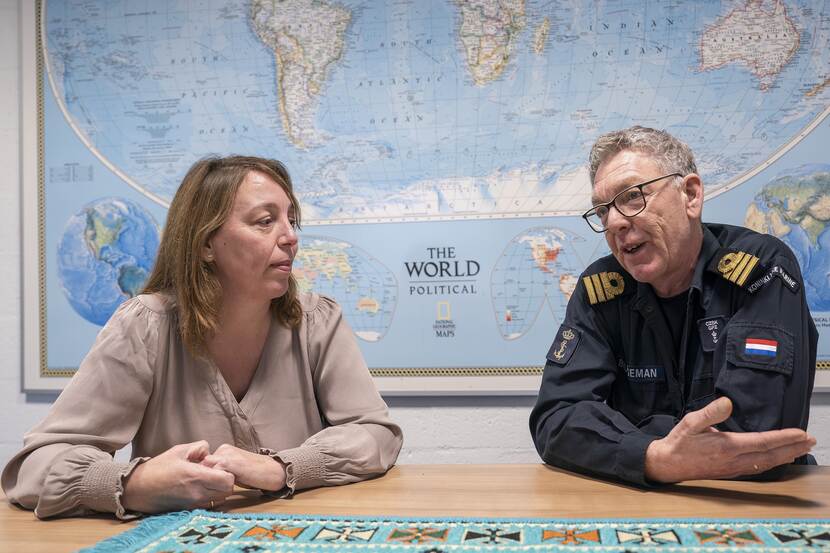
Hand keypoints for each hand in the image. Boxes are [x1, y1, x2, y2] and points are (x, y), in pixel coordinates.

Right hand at [122, 441, 234, 513]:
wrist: (138, 489)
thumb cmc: (157, 468)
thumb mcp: (179, 450)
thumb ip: (199, 447)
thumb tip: (210, 452)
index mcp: (195, 476)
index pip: (227, 480)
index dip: (227, 471)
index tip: (218, 466)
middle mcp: (197, 492)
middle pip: (227, 490)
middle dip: (226, 480)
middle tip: (215, 472)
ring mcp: (194, 504)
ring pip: (220, 499)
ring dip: (219, 489)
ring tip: (207, 480)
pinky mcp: (189, 509)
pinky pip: (209, 504)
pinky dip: (210, 497)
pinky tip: (200, 488)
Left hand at [200, 444, 285, 491]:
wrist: (273, 471)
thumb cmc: (255, 474)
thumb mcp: (234, 471)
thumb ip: (221, 471)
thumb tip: (205, 482)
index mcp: (224, 450)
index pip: (203, 463)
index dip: (203, 476)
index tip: (206, 486)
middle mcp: (223, 449)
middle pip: (202, 466)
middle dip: (204, 478)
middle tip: (209, 490)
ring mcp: (226, 455)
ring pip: (205, 470)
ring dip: (209, 481)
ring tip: (216, 490)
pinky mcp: (230, 462)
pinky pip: (214, 473)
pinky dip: (215, 483)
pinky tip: (223, 490)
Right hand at [645, 397, 814, 482]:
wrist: (667, 465)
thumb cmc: (679, 442)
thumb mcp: (690, 422)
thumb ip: (710, 412)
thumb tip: (727, 402)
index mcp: (726, 446)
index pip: (763, 442)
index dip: (784, 438)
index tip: (801, 433)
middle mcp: (734, 460)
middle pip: (771, 455)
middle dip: (793, 448)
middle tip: (811, 441)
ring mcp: (734, 468)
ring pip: (767, 464)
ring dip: (787, 456)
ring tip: (802, 449)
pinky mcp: (731, 472)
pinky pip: (759, 468)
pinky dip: (773, 462)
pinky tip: (778, 459)